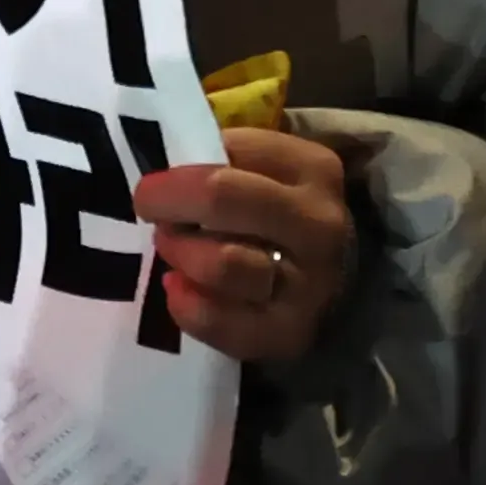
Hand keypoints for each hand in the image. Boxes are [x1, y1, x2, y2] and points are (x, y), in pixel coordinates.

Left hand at [131, 124, 357, 366]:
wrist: (338, 283)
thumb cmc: (284, 214)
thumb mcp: (273, 170)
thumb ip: (229, 157)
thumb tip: (163, 153)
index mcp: (313, 169)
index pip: (233, 150)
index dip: (182, 164)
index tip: (156, 179)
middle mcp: (318, 225)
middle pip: (222, 198)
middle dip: (170, 200)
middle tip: (147, 206)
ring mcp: (308, 285)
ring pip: (222, 264)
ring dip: (180, 252)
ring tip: (169, 247)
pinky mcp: (289, 334)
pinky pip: (220, 322)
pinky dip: (187, 306)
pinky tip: (176, 289)